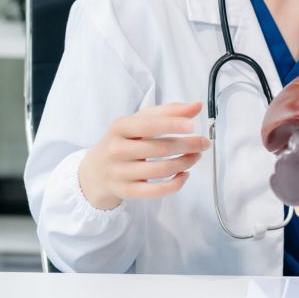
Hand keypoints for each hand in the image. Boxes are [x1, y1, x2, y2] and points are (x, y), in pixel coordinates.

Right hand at [78, 102, 209, 209]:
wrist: (94, 171)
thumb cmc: (123, 141)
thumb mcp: (139, 121)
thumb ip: (168, 112)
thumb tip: (196, 106)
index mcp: (120, 127)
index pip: (149, 125)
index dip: (172, 124)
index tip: (193, 125)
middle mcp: (117, 149)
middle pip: (159, 149)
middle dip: (188, 145)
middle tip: (204, 143)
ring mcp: (120, 172)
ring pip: (161, 170)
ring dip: (185, 163)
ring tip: (195, 156)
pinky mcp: (126, 191)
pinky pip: (156, 191)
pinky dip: (176, 184)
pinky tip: (184, 175)